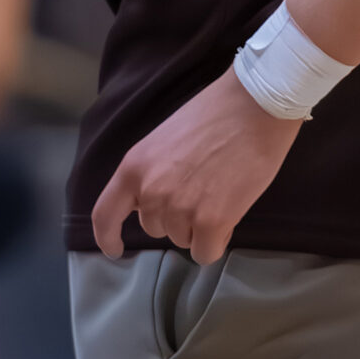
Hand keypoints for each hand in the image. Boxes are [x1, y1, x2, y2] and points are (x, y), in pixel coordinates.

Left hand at [91, 69, 300, 261]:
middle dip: (176, 218)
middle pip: (155, 228)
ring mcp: (179, 208)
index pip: (104, 214)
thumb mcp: (164, 141)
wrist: (254, 106)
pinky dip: (217, 241)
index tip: (115, 248)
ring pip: (183, 240)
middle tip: (202, 189)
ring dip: (200, 227)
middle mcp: (150, 191)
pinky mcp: (210, 221)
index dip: (107, 236)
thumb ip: (152, 173)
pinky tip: (229, 216)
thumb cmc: (215, 114)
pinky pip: (206, 252)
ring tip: (221, 193)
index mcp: (134, 167)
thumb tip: (153, 203)